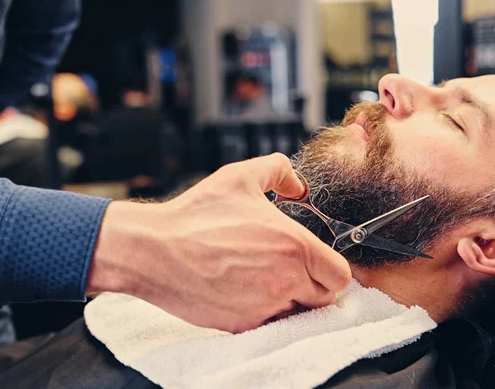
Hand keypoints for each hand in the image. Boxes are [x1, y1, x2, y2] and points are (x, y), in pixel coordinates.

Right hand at [88, 153, 351, 332]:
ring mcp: (264, 306)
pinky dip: (265, 312)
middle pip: (324, 297)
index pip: (340, 276)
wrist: (154, 250)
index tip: (316, 262)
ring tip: (264, 278)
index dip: (331, 269)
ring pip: (298, 312)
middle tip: (290, 269)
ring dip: (290, 299)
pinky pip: (270, 323)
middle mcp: (285, 280)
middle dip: (313, 285)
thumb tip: (299, 185)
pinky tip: (245, 291)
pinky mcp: (242, 324)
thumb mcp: (240, 177)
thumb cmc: (196, 214)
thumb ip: (279, 171)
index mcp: (293, 246)